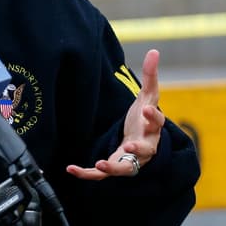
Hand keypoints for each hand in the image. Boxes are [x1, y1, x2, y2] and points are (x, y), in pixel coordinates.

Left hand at [66, 49, 166, 180]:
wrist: (140, 141)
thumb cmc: (144, 119)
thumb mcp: (148, 96)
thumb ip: (151, 76)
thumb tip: (154, 51)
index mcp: (152, 128)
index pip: (156, 122)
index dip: (152, 116)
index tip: (145, 108)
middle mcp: (144, 147)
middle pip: (146, 151)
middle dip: (139, 149)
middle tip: (130, 144)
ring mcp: (130, 160)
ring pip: (125, 167)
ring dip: (114, 167)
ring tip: (101, 164)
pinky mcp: (115, 166)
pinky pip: (102, 175)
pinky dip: (87, 173)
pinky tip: (70, 168)